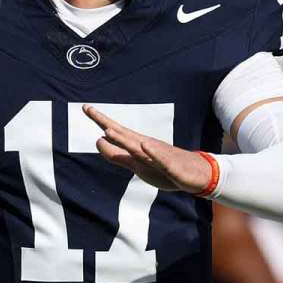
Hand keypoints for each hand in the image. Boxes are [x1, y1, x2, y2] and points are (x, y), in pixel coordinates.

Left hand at [84, 105, 211, 192]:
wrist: (196, 174)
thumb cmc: (165, 168)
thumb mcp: (136, 164)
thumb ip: (117, 155)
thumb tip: (98, 142)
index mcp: (137, 145)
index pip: (116, 132)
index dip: (101, 121)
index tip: (86, 108)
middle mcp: (146, 146)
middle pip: (123, 133)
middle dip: (106, 123)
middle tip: (89, 110)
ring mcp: (159, 156)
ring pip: (139, 146)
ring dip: (124, 138)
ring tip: (108, 130)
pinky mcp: (171, 167)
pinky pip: (161, 160)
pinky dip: (153, 153)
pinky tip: (145, 147)